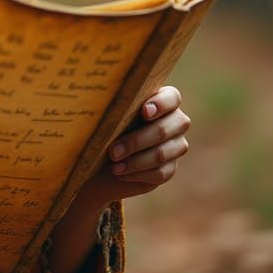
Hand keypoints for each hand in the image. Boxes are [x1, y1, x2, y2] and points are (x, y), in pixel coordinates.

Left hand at [82, 85, 190, 204]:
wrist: (99, 158)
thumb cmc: (102, 128)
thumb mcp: (103, 116)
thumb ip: (109, 107)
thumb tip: (97, 103)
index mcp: (161, 101)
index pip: (172, 98)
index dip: (161, 104)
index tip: (144, 112)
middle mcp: (174, 121)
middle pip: (165, 129)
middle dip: (137, 141)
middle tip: (113, 151)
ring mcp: (175, 145)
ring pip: (162, 153)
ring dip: (135, 161)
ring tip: (113, 166)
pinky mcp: (170, 168)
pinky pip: (160, 172)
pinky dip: (138, 174)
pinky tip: (121, 173)